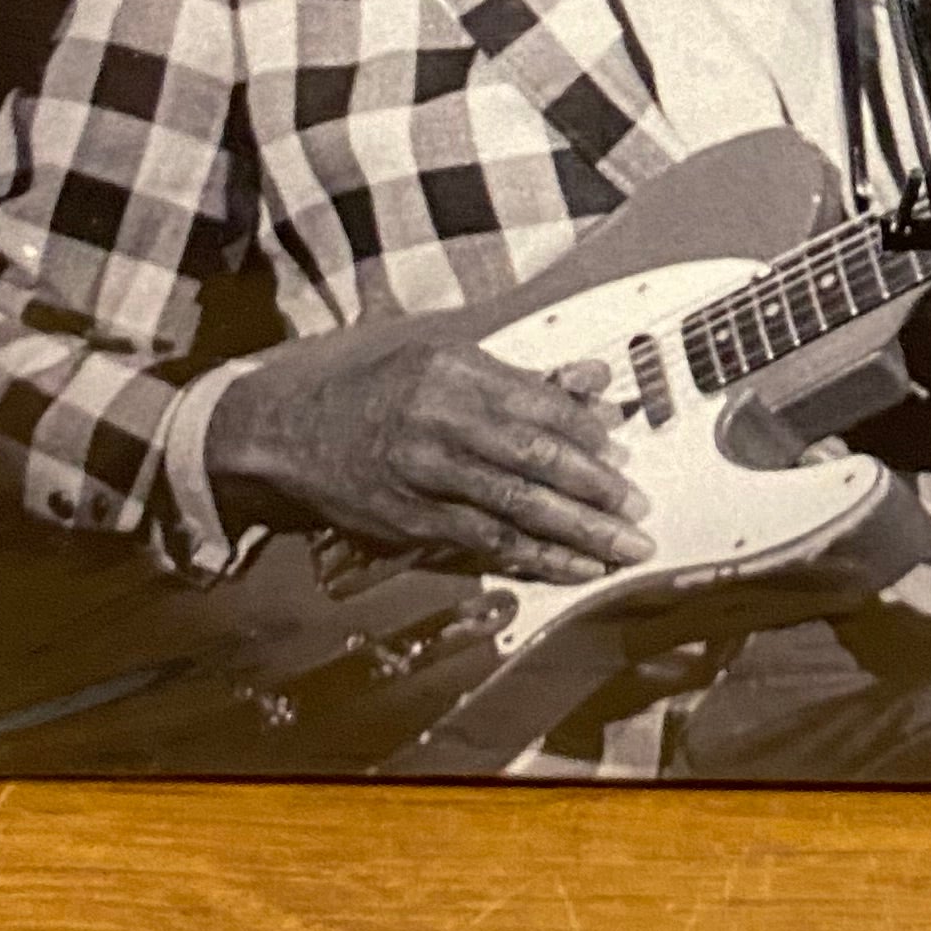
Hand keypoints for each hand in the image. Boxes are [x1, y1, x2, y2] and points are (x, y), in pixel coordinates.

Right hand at [203, 303, 654, 581]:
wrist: (293, 437)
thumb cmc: (378, 394)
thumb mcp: (443, 363)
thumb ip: (520, 379)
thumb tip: (594, 385)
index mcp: (453, 370)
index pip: (538, 403)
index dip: (588, 432)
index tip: (623, 452)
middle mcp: (440, 420)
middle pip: (534, 457)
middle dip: (594, 489)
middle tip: (636, 509)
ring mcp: (426, 474)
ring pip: (516, 506)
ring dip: (577, 532)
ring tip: (621, 547)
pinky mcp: (415, 519)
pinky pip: (487, 542)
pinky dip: (536, 557)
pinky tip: (572, 567)